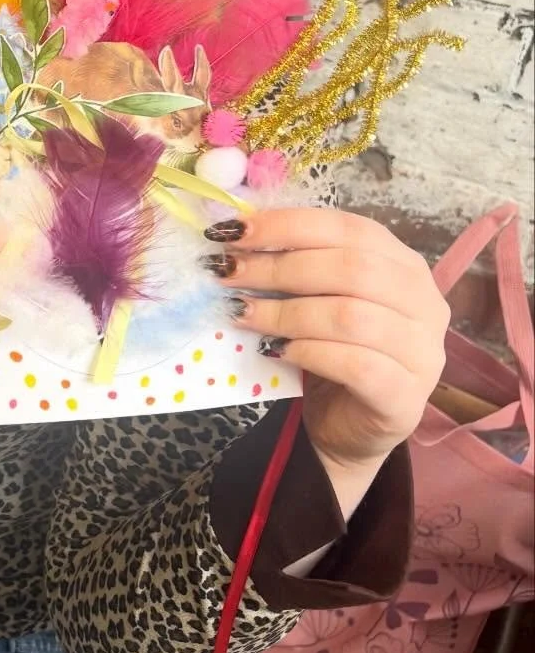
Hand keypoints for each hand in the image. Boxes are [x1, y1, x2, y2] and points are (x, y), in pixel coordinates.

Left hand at [206, 206, 448, 472]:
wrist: (350, 427)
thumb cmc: (332, 352)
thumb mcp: (317, 298)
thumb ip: (296, 265)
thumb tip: (237, 235)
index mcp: (404, 266)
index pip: (350, 228)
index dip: (289, 225)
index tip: (235, 231)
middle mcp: (424, 304)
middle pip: (352, 269)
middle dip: (279, 267)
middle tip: (228, 272)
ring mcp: (422, 353)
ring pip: (351, 316)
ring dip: (285, 311)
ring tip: (241, 312)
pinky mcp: (406, 398)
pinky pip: (356, 365)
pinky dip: (309, 353)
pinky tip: (276, 351)